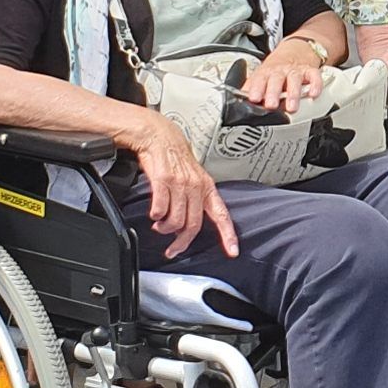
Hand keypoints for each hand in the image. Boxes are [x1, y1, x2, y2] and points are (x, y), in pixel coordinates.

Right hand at [127, 114, 236, 260]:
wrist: (159, 136)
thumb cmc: (175, 158)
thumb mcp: (192, 177)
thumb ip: (193, 201)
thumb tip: (186, 225)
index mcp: (207, 187)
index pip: (222, 214)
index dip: (228, 235)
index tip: (233, 251)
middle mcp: (196, 186)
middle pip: (193, 225)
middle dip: (181, 242)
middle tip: (173, 249)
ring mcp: (180, 183)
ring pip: (175, 220)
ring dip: (165, 228)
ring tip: (159, 225)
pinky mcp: (163, 180)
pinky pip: (160, 208)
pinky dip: (155, 215)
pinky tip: (154, 214)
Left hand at [243, 38, 325, 113]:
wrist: (297, 49)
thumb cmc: (277, 68)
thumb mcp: (262, 74)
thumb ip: (251, 87)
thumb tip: (237, 100)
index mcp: (267, 72)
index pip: (260, 79)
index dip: (256, 89)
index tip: (254, 99)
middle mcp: (281, 71)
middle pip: (276, 80)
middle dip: (273, 93)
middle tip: (271, 105)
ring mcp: (296, 71)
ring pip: (295, 80)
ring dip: (293, 94)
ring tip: (291, 107)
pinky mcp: (310, 71)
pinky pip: (314, 76)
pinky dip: (315, 85)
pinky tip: (313, 94)